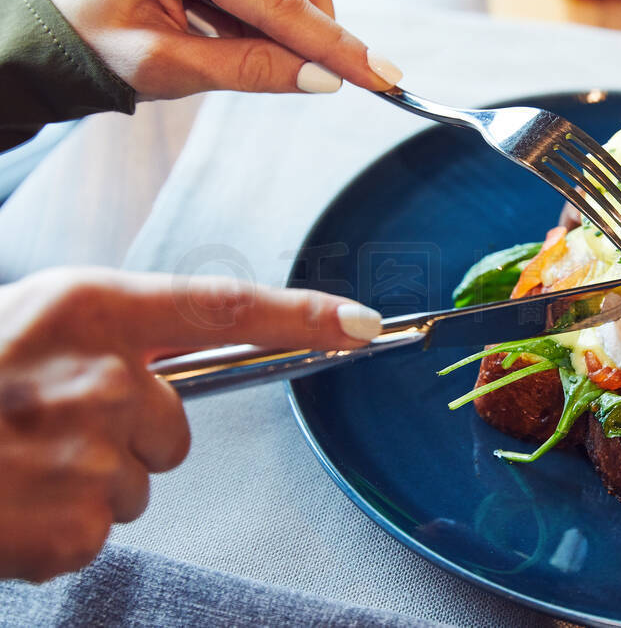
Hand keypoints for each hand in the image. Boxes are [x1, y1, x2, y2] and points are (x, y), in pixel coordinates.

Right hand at [0, 267, 380, 581]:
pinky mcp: (72, 523)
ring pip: (137, 484)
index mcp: (90, 309)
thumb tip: (163, 379)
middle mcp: (102, 375)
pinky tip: (8, 503)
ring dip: (86, 483)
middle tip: (41, 430)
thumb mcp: (28, 326)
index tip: (364, 327)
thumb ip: (107, 339)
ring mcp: (88, 452)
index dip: (304, 316)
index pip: (227, 308)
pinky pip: (98, 533)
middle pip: (174, 428)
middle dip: (125, 437)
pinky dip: (58, 530)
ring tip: (14, 463)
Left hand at [31, 0, 402, 98]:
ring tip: (230, 41)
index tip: (380, 75)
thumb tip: (323, 80)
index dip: (332, 42)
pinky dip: (272, 10)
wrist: (58, 26)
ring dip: (292, 18)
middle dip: (314, 25)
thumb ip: (249, 69)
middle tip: (297, 72)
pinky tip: (229, 25)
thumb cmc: (96, 43)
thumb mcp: (167, 67)